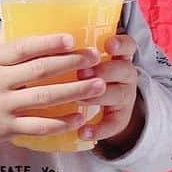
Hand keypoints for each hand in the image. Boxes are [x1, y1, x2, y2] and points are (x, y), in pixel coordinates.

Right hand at [0, 34, 106, 157]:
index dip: (47, 43)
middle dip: (70, 64)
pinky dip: (61, 123)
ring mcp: (3, 106)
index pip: (22, 48)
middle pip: (38, 71)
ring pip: (43, 98)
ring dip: (74, 92)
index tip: (71, 38)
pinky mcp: (7, 128)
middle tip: (95, 58)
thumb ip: (7, 41)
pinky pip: (38, 126)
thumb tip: (29, 14)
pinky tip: (80, 117)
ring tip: (99, 85)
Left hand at [77, 34, 143, 152]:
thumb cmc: (89, 75)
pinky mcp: (120, 118)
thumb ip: (74, 51)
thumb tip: (44, 39)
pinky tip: (83, 133)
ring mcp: (125, 96)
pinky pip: (113, 124)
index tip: (107, 43)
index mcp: (118, 56)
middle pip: (123, 69)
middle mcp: (125, 74)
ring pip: (118, 94)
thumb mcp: (86, 61)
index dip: (119, 44)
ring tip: (79, 100)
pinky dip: (99, 129)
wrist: (109, 106)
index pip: (127, 45)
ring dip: (98, 96)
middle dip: (104, 70)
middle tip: (83, 73)